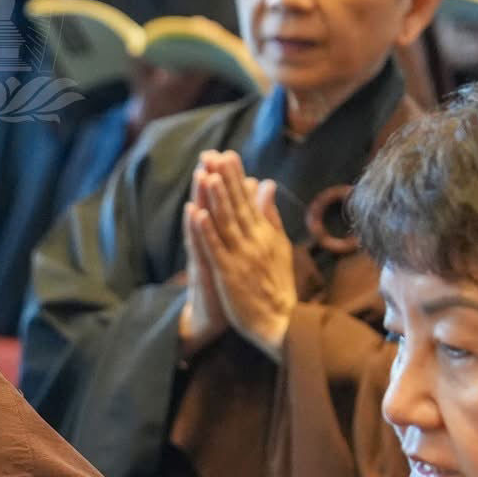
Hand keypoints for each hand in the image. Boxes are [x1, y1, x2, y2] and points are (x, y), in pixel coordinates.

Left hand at [187, 149, 297, 359]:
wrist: (279, 322)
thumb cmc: (276, 285)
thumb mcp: (278, 245)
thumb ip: (270, 215)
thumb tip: (266, 184)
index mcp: (264, 234)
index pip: (248, 200)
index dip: (236, 178)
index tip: (227, 155)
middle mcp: (254, 241)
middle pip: (237, 206)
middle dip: (225, 179)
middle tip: (215, 154)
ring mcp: (241, 257)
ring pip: (226, 223)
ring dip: (216, 199)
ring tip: (207, 175)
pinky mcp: (229, 273)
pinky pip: (216, 249)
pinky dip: (206, 231)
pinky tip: (197, 214)